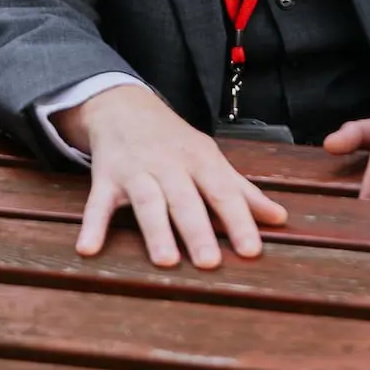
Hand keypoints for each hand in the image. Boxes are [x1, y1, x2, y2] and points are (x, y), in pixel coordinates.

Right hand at [55, 84, 286, 268]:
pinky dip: (92, 225)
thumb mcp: (210, 160)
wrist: (124, 106)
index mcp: (201, 161)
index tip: (252, 251)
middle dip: (198, 230)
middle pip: (186, 200)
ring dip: (155, 231)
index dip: (239, 221)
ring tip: (166, 261)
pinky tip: (88, 248)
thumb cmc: (175, 141)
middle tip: (210, 263)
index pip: (224, 193)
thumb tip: (281, 219)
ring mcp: (136, 171)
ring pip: (147, 202)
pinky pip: (97, 203)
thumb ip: (243, 193)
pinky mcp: (106, 177)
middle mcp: (169, 165)